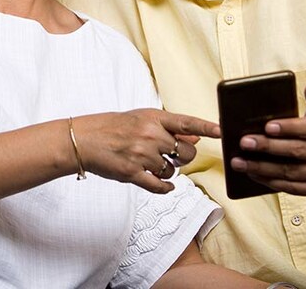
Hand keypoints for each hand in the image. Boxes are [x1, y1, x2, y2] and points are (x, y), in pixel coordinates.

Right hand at [76, 109, 220, 193]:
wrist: (83, 140)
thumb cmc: (111, 127)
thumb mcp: (141, 118)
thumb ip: (169, 127)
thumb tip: (196, 135)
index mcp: (153, 117)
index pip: (187, 122)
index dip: (207, 127)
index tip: (222, 131)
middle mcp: (149, 135)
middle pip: (186, 151)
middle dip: (184, 157)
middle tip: (172, 155)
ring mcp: (141, 155)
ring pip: (172, 170)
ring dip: (167, 171)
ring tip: (151, 164)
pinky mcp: (132, 173)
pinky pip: (159, 185)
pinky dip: (165, 187)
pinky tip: (166, 185)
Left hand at [229, 85, 305, 195]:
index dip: (290, 128)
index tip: (267, 126)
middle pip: (297, 150)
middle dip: (268, 147)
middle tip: (244, 142)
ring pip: (291, 172)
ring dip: (262, 168)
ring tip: (238, 162)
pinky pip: (291, 187)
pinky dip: (270, 182)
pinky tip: (252, 174)